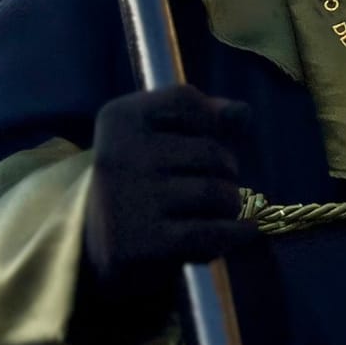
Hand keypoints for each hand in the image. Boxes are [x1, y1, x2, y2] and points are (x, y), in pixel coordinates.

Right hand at [83, 85, 249, 291]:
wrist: (96, 245)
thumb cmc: (143, 180)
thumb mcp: (162, 137)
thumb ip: (207, 118)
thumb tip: (241, 112)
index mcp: (118, 119)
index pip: (185, 99)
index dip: (210, 120)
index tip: (205, 139)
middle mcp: (118, 155)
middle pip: (210, 151)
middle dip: (227, 169)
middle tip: (219, 185)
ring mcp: (128, 201)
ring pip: (215, 193)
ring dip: (231, 203)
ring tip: (223, 209)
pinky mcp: (140, 244)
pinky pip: (211, 233)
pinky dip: (238, 232)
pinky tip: (249, 230)